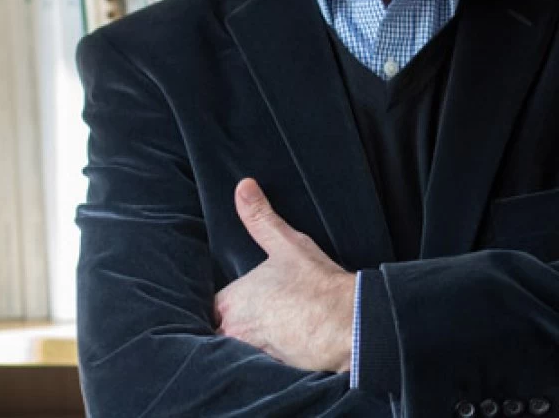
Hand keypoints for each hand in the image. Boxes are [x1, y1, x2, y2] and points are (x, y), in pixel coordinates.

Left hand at [214, 178, 355, 373]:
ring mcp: (251, 355)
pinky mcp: (270, 371)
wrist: (347, 322)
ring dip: (245, 345)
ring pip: (236, 352)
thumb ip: (259, 217)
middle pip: (219, 332)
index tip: (236, 301)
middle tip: (254, 319)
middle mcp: (235, 331)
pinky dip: (264, 360)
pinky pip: (255, 368)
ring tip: (267, 335)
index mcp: (232, 300)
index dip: (223, 304)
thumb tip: (243, 186)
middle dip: (231, 327)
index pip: (211, 306)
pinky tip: (280, 351)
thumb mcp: (287, 243)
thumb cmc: (316, 282)